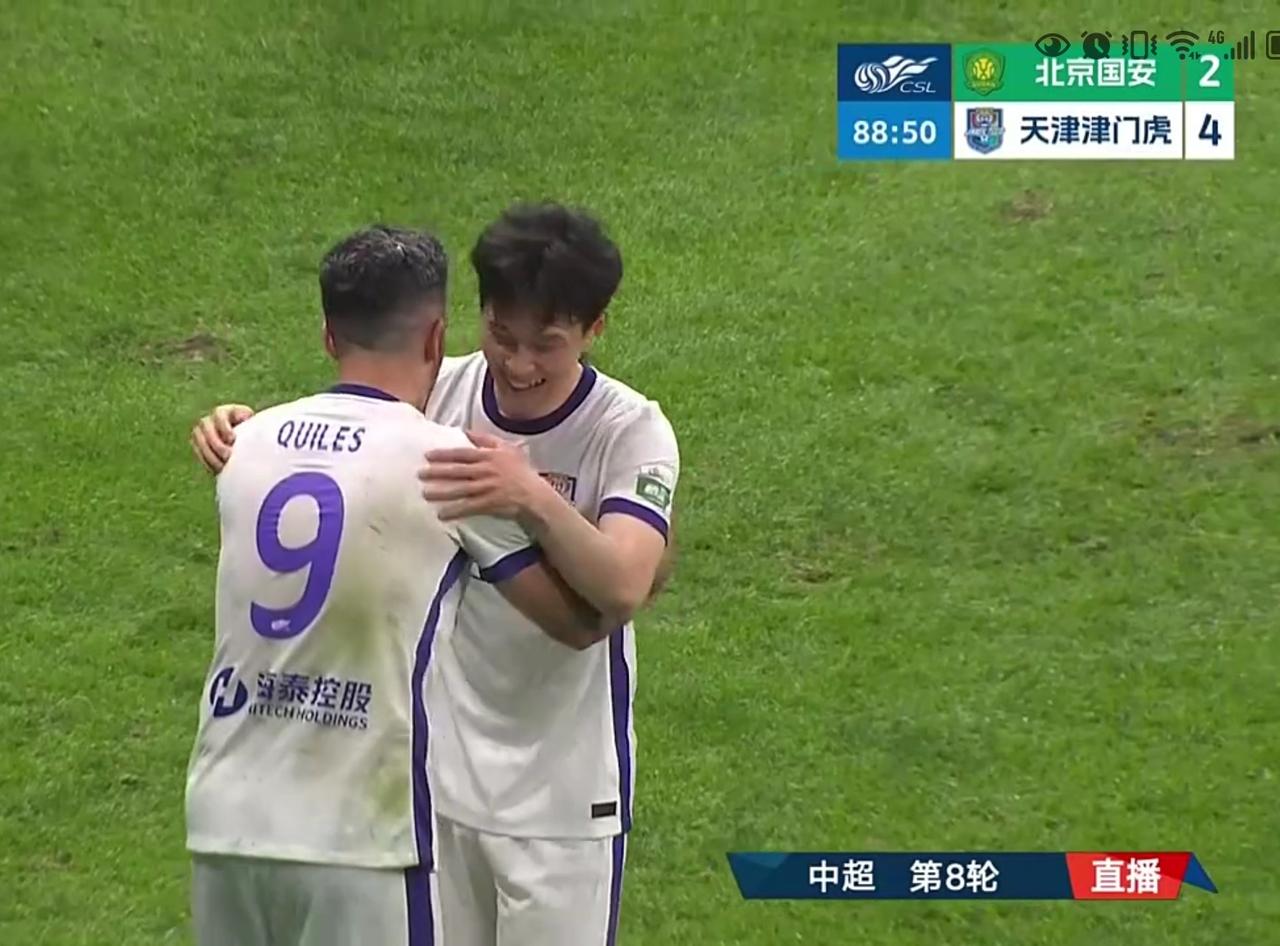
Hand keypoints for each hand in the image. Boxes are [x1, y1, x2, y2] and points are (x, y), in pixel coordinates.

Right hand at [191, 403, 254, 473]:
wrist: (247, 446)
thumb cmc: (255, 435)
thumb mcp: (256, 429)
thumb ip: (255, 428)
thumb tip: (260, 432)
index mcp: (226, 411)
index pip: (219, 414)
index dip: (223, 426)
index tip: (232, 439)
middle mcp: (211, 419)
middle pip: (205, 426)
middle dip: (216, 442)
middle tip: (227, 456)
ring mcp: (203, 431)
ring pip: (199, 440)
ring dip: (210, 454)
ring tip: (223, 466)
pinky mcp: (200, 445)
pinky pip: (198, 452)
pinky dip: (207, 461)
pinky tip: (216, 469)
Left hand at [420, 430, 546, 519]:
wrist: (535, 495)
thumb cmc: (521, 471)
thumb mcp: (508, 448)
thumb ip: (487, 439)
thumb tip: (467, 432)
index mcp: (489, 456)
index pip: (462, 454)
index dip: (444, 454)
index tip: (428, 456)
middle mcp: (486, 471)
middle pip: (457, 471)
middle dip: (437, 473)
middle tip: (420, 474)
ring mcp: (487, 488)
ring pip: (460, 489)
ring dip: (441, 492)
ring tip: (425, 494)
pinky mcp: (489, 504)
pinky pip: (468, 507)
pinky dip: (455, 511)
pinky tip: (442, 515)